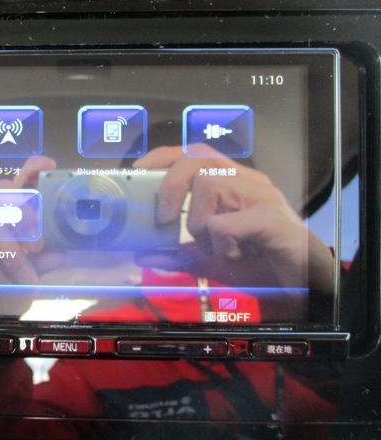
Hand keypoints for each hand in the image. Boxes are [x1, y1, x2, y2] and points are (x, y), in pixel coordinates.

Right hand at [0, 156, 66, 317]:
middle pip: (2, 191)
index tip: (49, 167)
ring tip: (26, 279)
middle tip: (39, 247)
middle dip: (24, 212)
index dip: (32, 169)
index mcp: (14, 219)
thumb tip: (64, 253)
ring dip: (12, 252)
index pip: (20, 184)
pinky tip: (1, 282)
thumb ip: (46, 261)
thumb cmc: (7, 288)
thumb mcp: (34, 274)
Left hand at [133, 144, 333, 294]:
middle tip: (163, 218)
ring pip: (210, 184)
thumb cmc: (260, 264)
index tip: (137, 172)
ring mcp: (262, 196)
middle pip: (198, 157)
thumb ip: (178, 255)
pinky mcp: (271, 219)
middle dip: (170, 185)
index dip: (162, 157)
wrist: (304, 286)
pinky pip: (226, 222)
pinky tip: (234, 254)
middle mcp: (247, 181)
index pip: (193, 153)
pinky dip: (220, 242)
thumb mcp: (210, 260)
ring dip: (200, 222)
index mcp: (232, 183)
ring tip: (217, 245)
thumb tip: (143, 253)